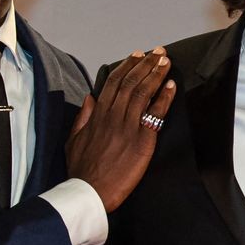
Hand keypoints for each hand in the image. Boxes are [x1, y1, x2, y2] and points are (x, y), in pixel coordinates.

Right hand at [68, 49, 174, 210]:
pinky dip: (164, 98)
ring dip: (156, 74)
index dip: (127, 67)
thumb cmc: (82, 170)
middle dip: (145, 64)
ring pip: (142, 93)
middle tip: (158, 52)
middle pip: (130, 83)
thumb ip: (83, 117)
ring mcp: (127, 127)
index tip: (137, 55)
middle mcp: (112, 117)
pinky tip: (171, 85)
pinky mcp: (141, 141)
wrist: (89, 192)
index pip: (113, 83)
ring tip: (166, 61)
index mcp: (97, 115)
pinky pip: (155, 114)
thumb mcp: (74, 139)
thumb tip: (90, 98)